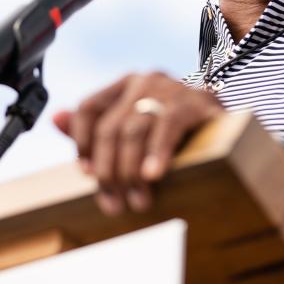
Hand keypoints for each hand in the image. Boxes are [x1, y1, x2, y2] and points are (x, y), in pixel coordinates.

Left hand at [52, 71, 224, 215]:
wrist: (229, 127)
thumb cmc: (177, 133)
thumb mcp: (135, 130)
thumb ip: (96, 128)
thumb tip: (54, 118)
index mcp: (126, 83)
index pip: (89, 108)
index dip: (82, 142)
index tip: (86, 174)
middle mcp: (145, 80)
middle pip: (111, 127)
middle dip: (108, 170)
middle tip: (115, 203)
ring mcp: (170, 87)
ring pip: (134, 130)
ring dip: (131, 172)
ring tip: (138, 201)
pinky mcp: (194, 101)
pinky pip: (167, 128)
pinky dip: (156, 154)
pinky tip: (153, 176)